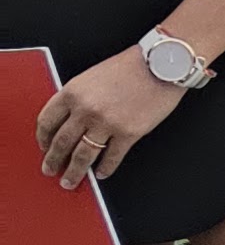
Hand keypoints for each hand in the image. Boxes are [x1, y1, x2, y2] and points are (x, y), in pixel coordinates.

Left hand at [36, 45, 183, 189]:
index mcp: (73, 92)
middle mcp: (86, 109)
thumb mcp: (92, 76)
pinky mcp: (128, 133)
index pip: (46, 121)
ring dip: (74, 172)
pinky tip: (102, 173)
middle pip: (61, 142)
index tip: (43, 146)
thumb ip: (78, 97)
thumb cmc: (131, 66)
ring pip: (83, 156)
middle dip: (53, 160)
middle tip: (50, 170)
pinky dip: (105, 168)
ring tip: (70, 181)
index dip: (42, 138)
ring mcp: (107, 123)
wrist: (162, 64)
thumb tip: (71, 122)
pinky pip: (112, 157)